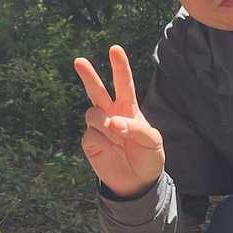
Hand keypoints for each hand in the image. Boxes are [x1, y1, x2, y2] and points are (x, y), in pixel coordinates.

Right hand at [73, 45, 164, 198]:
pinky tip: (109, 150)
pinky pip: (90, 134)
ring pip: (92, 112)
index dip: (119, 66)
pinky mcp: (89, 142)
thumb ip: (136, 127)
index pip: (123, 83)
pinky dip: (101, 142)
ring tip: (116, 136)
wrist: (137, 183)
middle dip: (88, 75)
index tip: (115, 49)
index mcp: (128, 108)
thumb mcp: (153, 141)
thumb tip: (112, 123)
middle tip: (79, 61)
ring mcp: (99, 127)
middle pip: (96, 90)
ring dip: (104, 122)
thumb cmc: (149, 157)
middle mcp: (111, 113)